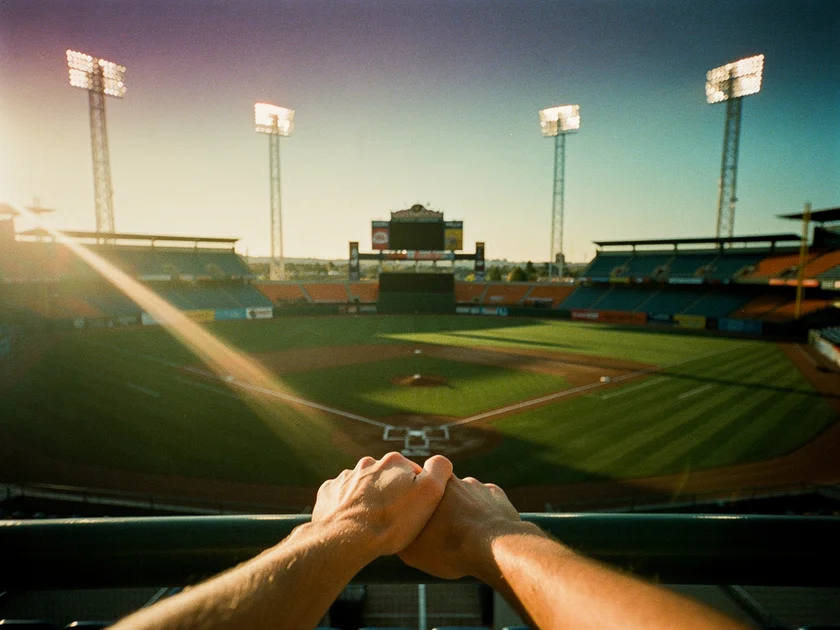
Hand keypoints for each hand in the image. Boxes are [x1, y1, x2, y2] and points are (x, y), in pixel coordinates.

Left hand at [311, 452, 452, 556]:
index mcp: (393, 462)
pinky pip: (341, 496)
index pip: (413, 474)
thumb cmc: (392, 520)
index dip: (418, 494)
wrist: (347, 539)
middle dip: (391, 495)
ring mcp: (346, 477)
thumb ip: (439, 470)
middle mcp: (368, 464)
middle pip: (387, 479)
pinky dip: (348, 506)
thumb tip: (441, 461)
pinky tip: (353, 521)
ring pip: (363, 487)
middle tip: (395, 520)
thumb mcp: (429, 494)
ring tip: (373, 523)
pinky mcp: (329, 492)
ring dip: (369, 499)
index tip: (415, 513)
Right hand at [399, 475, 538, 579]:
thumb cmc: (450, 549)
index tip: (421, 516)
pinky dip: (485, 515)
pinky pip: (487, 502)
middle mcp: (455, 480)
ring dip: (465, 511)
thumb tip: (393, 535)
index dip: (419, 501)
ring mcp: (478, 486)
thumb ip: (401, 535)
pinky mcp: (497, 495)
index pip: (419, 486)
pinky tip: (484, 533)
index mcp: (432, 488)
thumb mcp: (412, 551)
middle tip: (443, 531)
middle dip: (443, 508)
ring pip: (467, 497)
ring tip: (466, 536)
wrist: (494, 550)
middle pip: (444, 492)